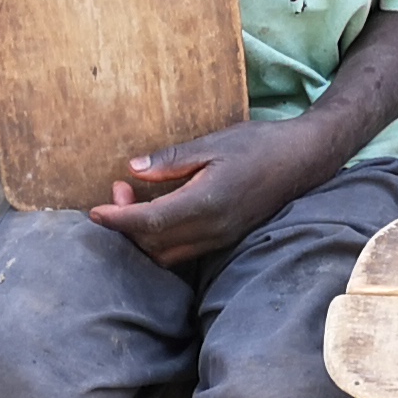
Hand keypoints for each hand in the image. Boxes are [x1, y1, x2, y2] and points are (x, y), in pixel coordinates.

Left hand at [88, 118, 333, 267]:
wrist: (302, 160)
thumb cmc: (258, 145)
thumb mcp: (212, 143)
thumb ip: (171, 161)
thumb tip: (133, 169)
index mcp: (206, 203)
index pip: (149, 223)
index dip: (118, 219)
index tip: (94, 210)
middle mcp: (212, 229)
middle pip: (153, 244)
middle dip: (125, 223)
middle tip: (116, 188)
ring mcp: (220, 238)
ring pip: (166, 254)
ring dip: (141, 234)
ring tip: (131, 198)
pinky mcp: (224, 239)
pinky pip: (182, 251)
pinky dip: (159, 238)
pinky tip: (154, 211)